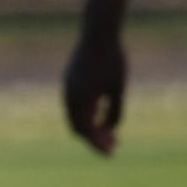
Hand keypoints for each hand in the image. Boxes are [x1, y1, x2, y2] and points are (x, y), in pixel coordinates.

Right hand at [62, 30, 126, 156]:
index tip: (111, 153)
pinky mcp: (69, 82)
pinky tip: (102, 117)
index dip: (98, 144)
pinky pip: (75, 106)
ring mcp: (67, 88)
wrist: (98, 33)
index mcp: (82, 98)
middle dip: (95, 139)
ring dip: (90, 127)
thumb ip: (115, 110)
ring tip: (111, 134)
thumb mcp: (118, 87)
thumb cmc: (113, 59)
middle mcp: (70, 95)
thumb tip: (112, 129)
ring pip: (75, 118)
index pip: (87, 131)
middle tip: (114, 145)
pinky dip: (86, 115)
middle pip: (78, 128)